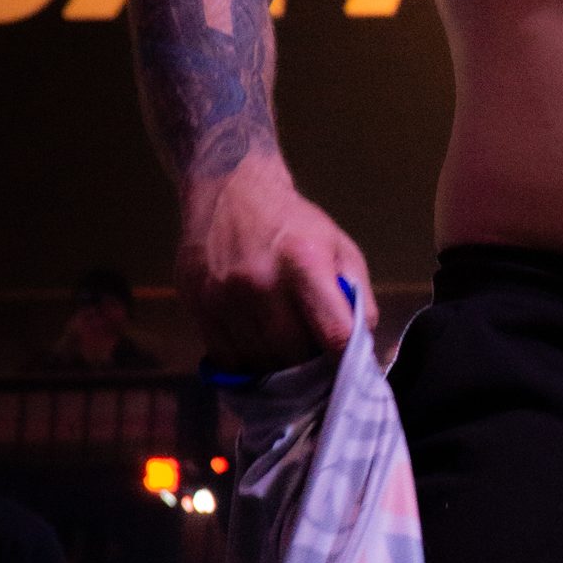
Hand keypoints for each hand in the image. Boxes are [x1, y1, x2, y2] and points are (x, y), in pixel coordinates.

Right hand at [179, 157, 375, 371]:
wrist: (231, 192)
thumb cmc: (294, 224)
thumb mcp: (339, 247)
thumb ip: (358, 297)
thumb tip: (364, 347)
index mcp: (305, 263)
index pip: (334, 334)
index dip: (346, 361)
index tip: (349, 370)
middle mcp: (260, 282)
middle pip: (294, 356)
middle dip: (308, 362)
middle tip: (312, 351)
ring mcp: (224, 296)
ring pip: (259, 362)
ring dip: (277, 365)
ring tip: (284, 344)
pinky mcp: (198, 305)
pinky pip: (227, 359)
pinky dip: (246, 361)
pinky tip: (256, 341)